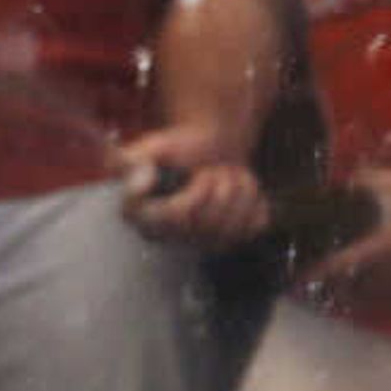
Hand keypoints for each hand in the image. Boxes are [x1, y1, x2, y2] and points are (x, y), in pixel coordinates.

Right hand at [113, 124, 267, 246]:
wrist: (212, 148)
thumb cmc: (179, 148)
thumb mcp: (152, 148)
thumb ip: (134, 162)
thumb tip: (142, 180)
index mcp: (145, 220)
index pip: (179, 215)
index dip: (197, 189)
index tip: (196, 173)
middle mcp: (174, 238)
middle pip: (212, 218)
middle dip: (219, 182)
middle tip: (211, 169)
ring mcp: (205, 242)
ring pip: (237, 218)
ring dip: (238, 185)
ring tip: (225, 175)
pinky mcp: (235, 239)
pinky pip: (256, 223)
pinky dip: (255, 198)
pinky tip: (240, 189)